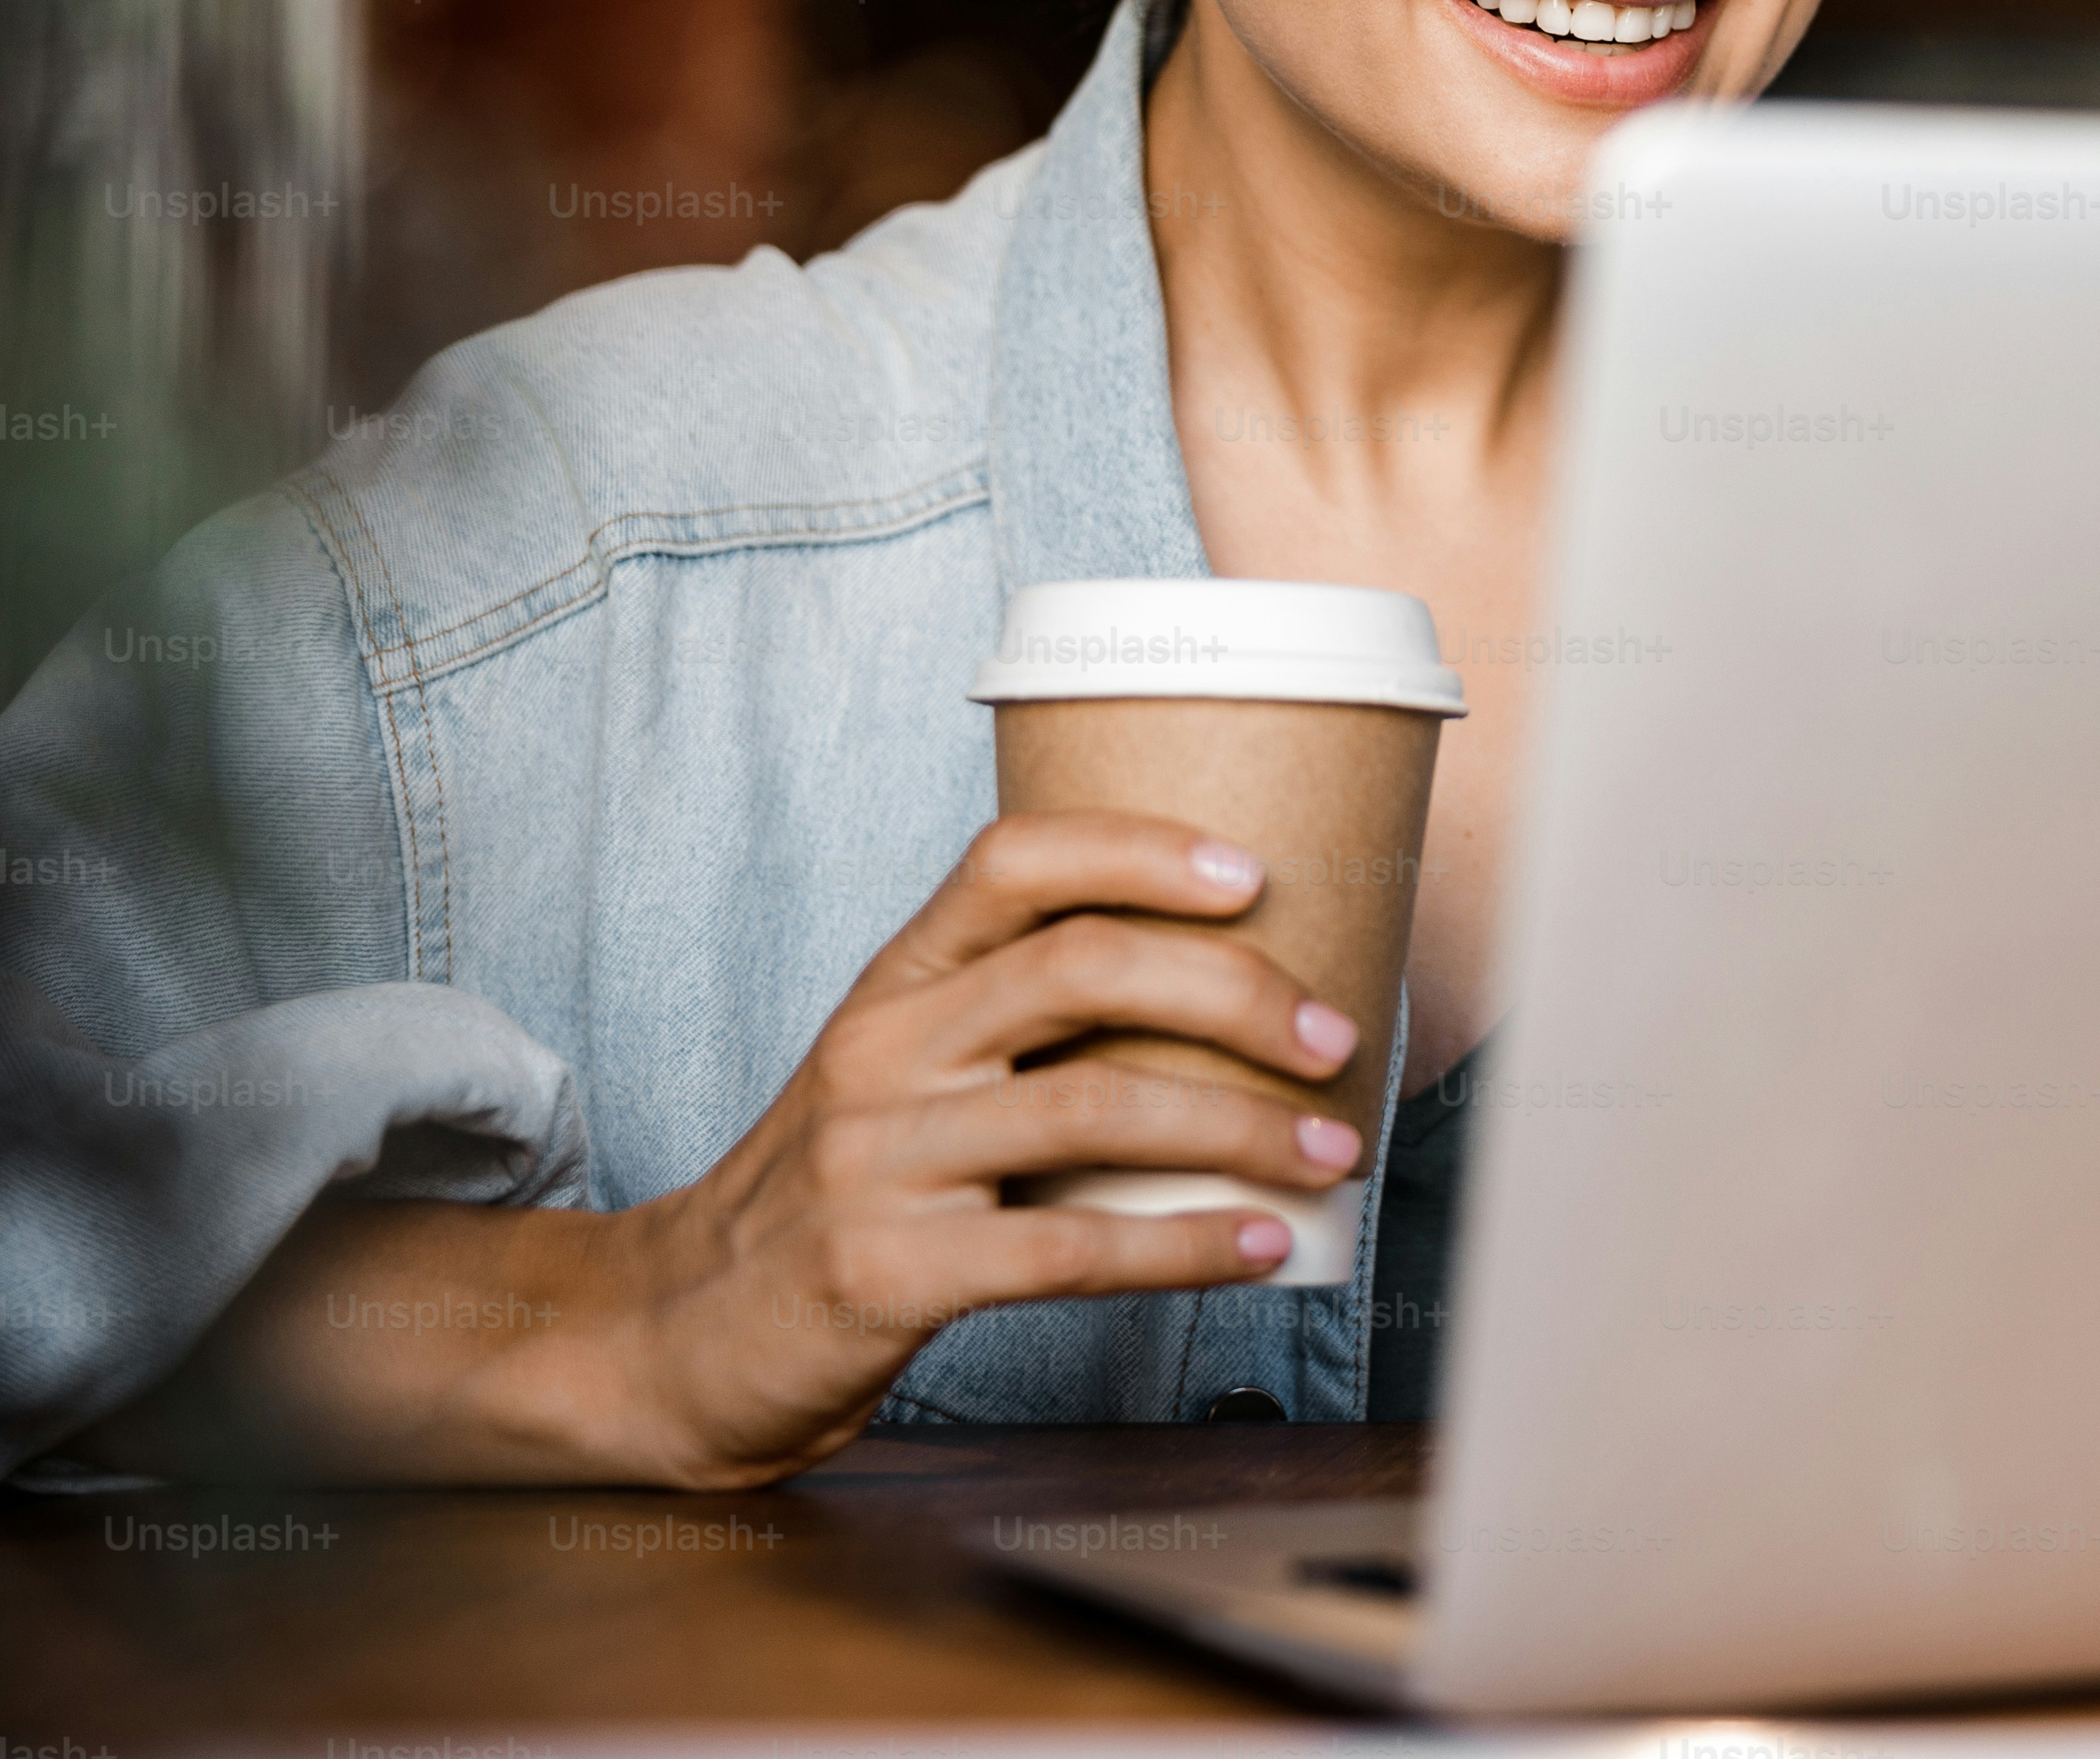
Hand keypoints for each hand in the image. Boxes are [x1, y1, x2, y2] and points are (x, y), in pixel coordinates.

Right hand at [583, 809, 1369, 1483]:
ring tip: (1331, 1152)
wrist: (678, 1336)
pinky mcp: (884, 1271)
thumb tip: (1228, 1000)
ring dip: (1241, 1128)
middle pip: (1084, 969)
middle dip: (1235, 994)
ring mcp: (876, 1160)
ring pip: (1096, 1106)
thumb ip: (1021, 1028)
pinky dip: (1184, 1244)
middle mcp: (882, 1051)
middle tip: (1334, 1038)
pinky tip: (1259, 1246)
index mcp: (895, 984)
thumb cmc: (843, 1195)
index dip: (1142, 850)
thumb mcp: (906, 1077)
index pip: (1014, 860)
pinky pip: (1066, 1247)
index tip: (1255, 878)